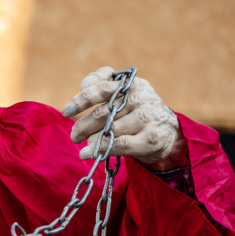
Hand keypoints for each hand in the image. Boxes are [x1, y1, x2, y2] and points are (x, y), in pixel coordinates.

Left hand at [63, 67, 184, 168]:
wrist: (168, 132)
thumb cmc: (136, 110)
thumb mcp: (125, 92)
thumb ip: (102, 82)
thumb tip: (85, 85)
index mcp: (132, 84)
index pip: (101, 88)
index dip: (81, 99)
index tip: (66, 111)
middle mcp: (141, 98)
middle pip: (102, 113)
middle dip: (83, 125)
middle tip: (74, 135)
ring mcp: (147, 118)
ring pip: (109, 129)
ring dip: (90, 139)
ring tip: (82, 144)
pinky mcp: (150, 138)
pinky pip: (119, 144)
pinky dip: (100, 149)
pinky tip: (88, 153)